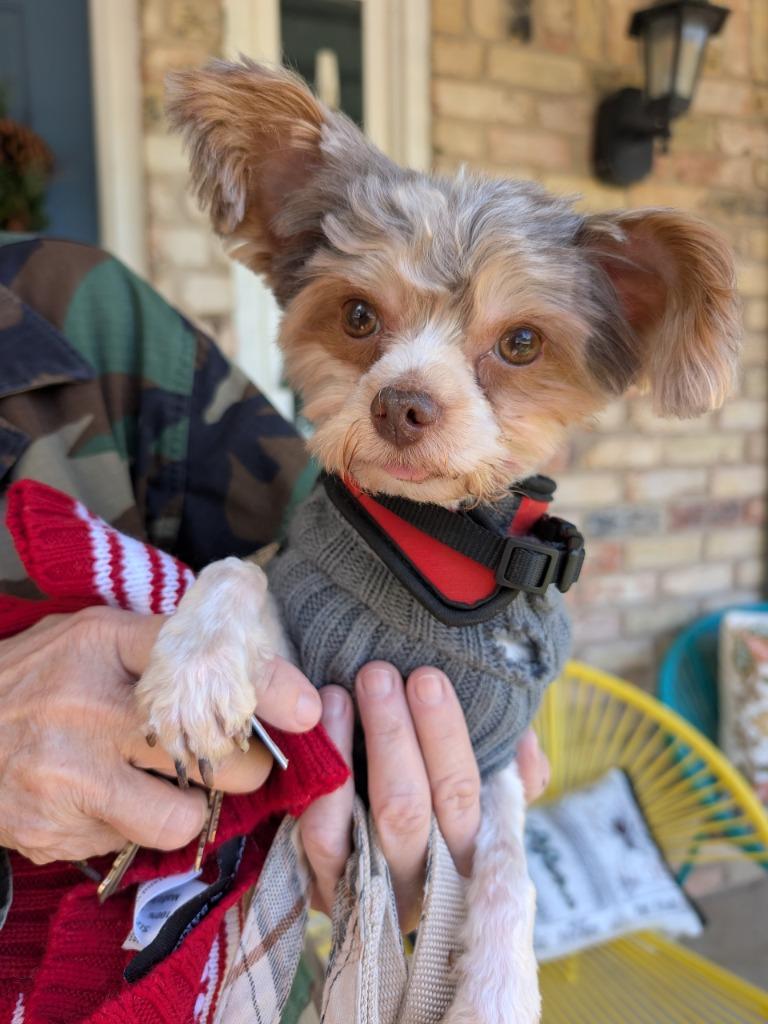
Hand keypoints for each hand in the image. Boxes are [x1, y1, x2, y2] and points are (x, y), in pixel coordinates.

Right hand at [0, 607, 321, 863]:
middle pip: (208, 749)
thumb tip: (240, 658)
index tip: (305, 707)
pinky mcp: (56, 832)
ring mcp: (69, 776)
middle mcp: (87, 709)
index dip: (262, 685)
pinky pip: (132, 842)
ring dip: (195, 808)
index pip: (198, 659)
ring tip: (174, 786)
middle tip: (244, 758)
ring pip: (180, 815)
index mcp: (102, 645)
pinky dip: (137, 826)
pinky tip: (112, 800)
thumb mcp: (92, 637)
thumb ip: (158, 644)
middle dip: (247, 764)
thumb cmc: (35, 678)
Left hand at [300, 662, 549, 930]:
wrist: (380, 875)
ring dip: (348, 751)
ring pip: (357, 823)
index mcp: (472, 855)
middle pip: (407, 809)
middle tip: (378, 674)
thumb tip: (523, 745)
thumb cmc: (445, 808)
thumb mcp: (490, 794)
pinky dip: (321, 784)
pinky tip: (315, 734)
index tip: (428, 678)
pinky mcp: (326, 886)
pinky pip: (320, 837)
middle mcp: (424, 881)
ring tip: (341, 693)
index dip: (445, 737)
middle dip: (392, 732)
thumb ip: (516, 770)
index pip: (463, 796)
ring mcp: (371, 888)